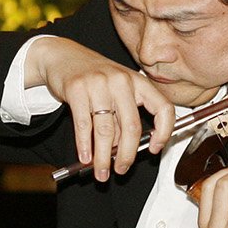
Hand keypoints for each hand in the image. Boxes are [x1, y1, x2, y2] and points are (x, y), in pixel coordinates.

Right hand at [25, 37, 174, 180]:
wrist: (63, 56)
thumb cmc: (95, 77)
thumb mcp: (118, 90)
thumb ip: (125, 115)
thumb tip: (126, 150)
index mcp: (138, 81)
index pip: (163, 108)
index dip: (164, 132)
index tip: (156, 148)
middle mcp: (122, 81)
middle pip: (132, 127)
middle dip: (127, 155)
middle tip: (121, 170)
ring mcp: (98, 84)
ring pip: (106, 130)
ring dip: (103, 157)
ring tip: (101, 172)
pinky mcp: (76, 89)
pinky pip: (83, 124)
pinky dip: (84, 145)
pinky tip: (86, 157)